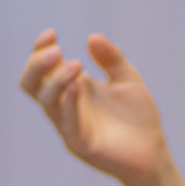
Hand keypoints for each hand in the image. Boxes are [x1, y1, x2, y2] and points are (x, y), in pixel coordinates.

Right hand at [20, 29, 170, 185]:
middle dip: (37, 64)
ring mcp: (69, 126)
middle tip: (56, 50)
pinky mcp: (81, 144)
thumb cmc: (138, 116)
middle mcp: (64, 106)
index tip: (52, 33)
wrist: (154, 152)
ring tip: (76, 64)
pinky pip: (67, 122)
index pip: (41, 68)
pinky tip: (78, 86)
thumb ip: (111, 58)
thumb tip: (92, 37)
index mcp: (71, 88)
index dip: (39, 49)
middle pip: (31, 84)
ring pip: (46, 101)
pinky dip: (70, 103)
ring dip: (57, 80)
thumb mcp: (128, 79)